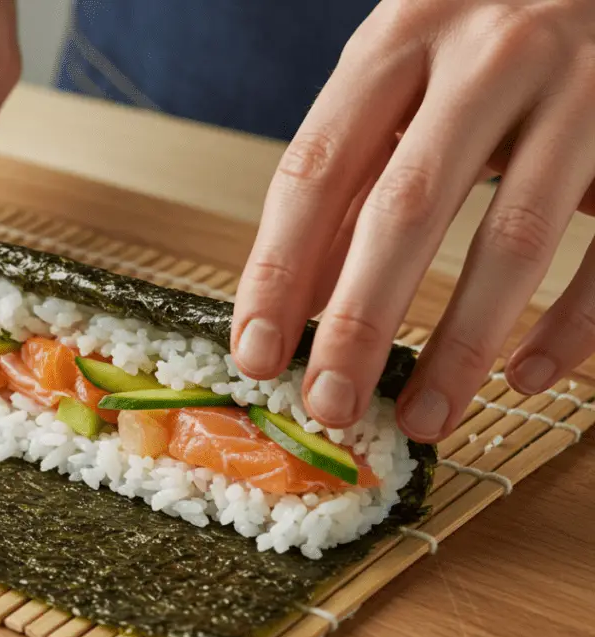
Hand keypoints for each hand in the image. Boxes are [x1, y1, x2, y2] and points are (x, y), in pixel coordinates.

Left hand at [231, 0, 594, 442]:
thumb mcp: (405, 75)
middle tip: (330, 405)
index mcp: (400, 38)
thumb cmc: (488, 34)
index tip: (256, 354)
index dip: (278, 271)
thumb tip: (300, 297)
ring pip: (515, 237)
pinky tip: (526, 377)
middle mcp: (490, 55)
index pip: (316, 171)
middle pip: (406, 208)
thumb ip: (355, 173)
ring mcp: (583, 87)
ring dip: (461, 343)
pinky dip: (572, 324)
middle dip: (360, 321)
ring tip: (424, 417)